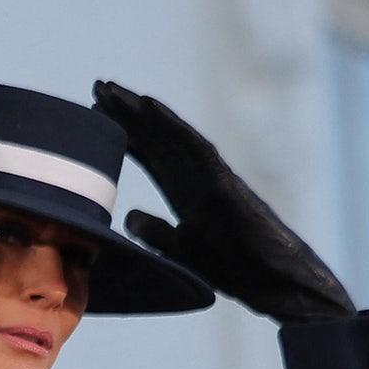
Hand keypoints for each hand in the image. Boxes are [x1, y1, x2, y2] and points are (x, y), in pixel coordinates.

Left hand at [91, 80, 356, 321]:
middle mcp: (195, 176)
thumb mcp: (180, 248)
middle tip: (97, 86)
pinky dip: (171, 123)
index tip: (96, 114)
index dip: (124, 133)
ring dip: (141, 110)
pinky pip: (194, 145)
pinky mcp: (224, 181)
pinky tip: (147, 104)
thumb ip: (154, 231)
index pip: (149, 153)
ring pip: (170, 133)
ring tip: (112, 88)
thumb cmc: (235, 267)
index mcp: (184, 191)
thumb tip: (127, 215)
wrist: (273, 282)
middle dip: (127, 113)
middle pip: (156, 136)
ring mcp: (210, 174)